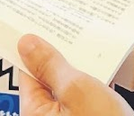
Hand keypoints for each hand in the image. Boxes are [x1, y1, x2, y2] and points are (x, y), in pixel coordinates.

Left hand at [17, 35, 133, 115]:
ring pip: (69, 88)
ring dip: (81, 71)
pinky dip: (94, 85)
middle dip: (61, 57)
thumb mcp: (77, 89)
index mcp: (34, 113)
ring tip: (95, 54)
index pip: (27, 70)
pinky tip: (106, 75)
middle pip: (48, 78)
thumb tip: (28, 45)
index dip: (36, 47)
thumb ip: (51, 65)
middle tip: (75, 35)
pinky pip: (84, 99)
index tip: (41, 25)